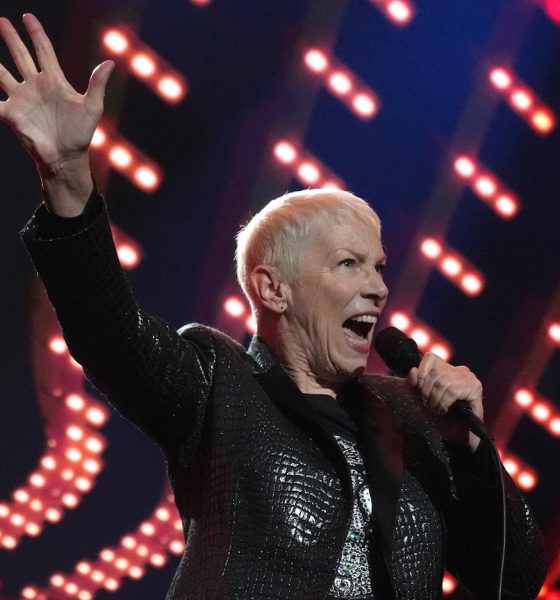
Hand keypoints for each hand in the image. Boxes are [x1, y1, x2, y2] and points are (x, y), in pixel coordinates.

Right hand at [0, 14, 113, 212]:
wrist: (66, 158)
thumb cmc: (81, 134)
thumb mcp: (92, 108)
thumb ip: (97, 84)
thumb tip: (110, 63)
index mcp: (54, 81)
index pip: (43, 50)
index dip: (36, 33)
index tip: (28, 17)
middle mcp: (36, 86)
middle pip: (21, 56)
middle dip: (11, 38)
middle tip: (2, 21)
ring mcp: (22, 98)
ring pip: (2, 73)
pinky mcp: (11, 113)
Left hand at [407, 352, 483, 451]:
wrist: (459, 436)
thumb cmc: (440, 415)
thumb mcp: (420, 397)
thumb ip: (414, 384)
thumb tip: (413, 370)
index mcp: (447, 368)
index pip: (430, 358)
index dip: (421, 373)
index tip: (419, 390)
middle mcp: (460, 370)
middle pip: (434, 372)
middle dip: (426, 391)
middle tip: (428, 404)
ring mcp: (469, 378)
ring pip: (442, 383)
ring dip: (435, 399)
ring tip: (435, 408)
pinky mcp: (475, 388)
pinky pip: (452, 391)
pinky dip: (443, 402)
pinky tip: (443, 410)